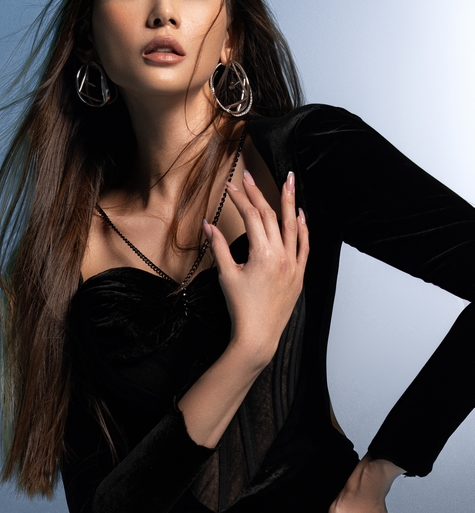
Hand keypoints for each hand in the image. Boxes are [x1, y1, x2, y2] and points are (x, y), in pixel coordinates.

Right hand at [202, 169, 308, 370]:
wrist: (258, 335)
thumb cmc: (241, 308)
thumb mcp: (226, 275)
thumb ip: (218, 247)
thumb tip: (208, 224)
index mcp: (262, 254)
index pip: (252, 217)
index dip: (241, 199)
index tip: (231, 186)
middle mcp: (281, 255)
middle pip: (270, 216)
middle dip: (259, 194)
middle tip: (250, 176)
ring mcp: (293, 264)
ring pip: (292, 225)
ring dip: (289, 201)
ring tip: (289, 180)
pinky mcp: (299, 274)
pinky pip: (304, 245)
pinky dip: (303, 228)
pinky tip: (300, 214)